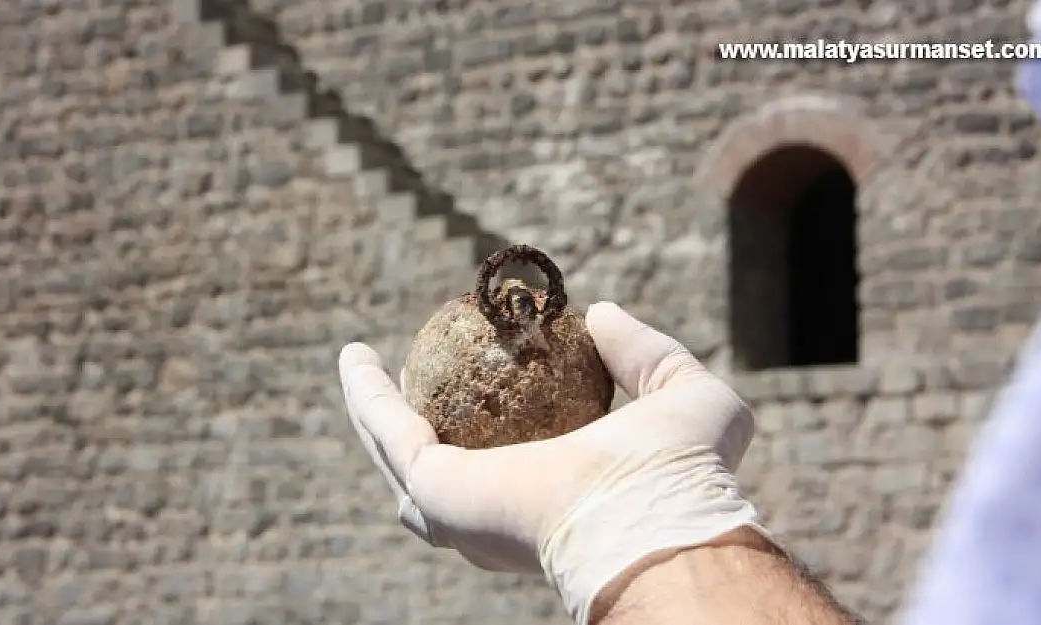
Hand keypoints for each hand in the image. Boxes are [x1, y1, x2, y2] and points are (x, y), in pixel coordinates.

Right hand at [339, 302, 767, 624]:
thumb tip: (601, 314)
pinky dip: (366, 398)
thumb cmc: (686, 468)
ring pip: (397, 455)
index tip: (480, 370)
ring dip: (373, 411)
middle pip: (436, 470)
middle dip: (413, 425)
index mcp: (552, 499)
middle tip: (409, 374)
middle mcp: (498, 516)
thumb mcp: (679, 390)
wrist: (657, 509)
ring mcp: (462, 511)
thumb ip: (645, 352)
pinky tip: (353, 358)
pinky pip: (390, 434)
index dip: (487, 416)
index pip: (505, 462)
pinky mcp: (435, 493)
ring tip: (359, 368)